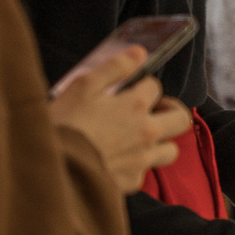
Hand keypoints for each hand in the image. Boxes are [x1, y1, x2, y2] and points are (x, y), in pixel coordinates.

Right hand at [46, 46, 192, 191]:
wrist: (53, 167)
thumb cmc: (64, 123)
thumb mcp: (83, 85)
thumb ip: (115, 67)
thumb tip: (139, 52)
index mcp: (136, 105)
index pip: (155, 86)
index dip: (143, 85)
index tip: (130, 88)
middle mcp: (147, 132)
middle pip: (181, 119)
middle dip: (171, 111)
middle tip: (153, 110)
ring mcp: (143, 159)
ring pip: (171, 150)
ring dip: (161, 141)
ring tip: (139, 137)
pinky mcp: (132, 181)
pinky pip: (145, 172)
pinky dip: (136, 165)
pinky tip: (119, 160)